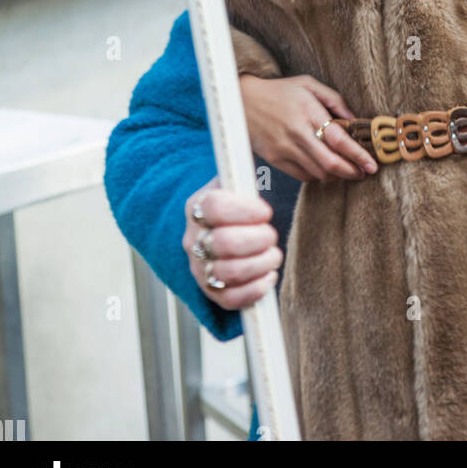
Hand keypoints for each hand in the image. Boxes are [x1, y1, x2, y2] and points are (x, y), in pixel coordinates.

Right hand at [183, 177, 282, 310]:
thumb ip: (242, 178)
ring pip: (229, 272)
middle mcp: (193, 239)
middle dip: (258, 239)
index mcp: (197, 207)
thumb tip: (256, 168)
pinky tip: (268, 276)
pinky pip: (231, 299)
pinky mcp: (211, 292)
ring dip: (260, 264)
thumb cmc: (234, 207)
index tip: (264, 211)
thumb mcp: (234, 186)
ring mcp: (199, 268)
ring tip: (274, 255)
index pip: (215, 207)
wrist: (217, 231)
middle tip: (271, 234)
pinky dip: (255, 290)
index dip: (244, 210)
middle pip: (225, 243)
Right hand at [239, 73, 376, 182]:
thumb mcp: (308, 84)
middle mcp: (297, 132)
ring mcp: (285, 148)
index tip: (372, 164)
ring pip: (318, 173)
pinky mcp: (276, 160)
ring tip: (349, 172)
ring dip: (337, 176)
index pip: (339, 139)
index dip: (358, 155)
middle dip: (352, 172)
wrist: (241, 101)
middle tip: (364, 173)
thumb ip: (334, 99)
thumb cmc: (280, 91)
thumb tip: (355, 120)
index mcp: (308, 111)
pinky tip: (326, 171)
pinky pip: (303, 176)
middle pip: (331, 163)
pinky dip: (318, 177)